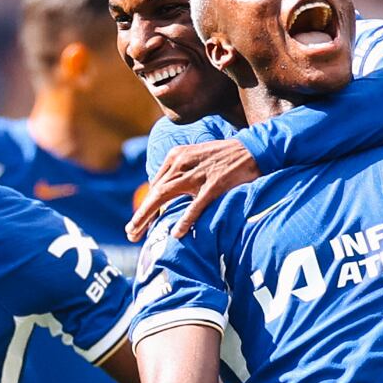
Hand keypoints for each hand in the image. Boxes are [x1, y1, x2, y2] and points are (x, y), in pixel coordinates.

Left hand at [126, 139, 257, 241]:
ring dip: (149, 216)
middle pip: (155, 191)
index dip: (146, 205)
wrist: (252, 149)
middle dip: (141, 213)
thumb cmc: (224, 157)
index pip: (155, 184)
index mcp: (176, 156)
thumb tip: (164, 192)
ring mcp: (198, 174)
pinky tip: (176, 233)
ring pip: (166, 196)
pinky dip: (185, 219)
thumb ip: (180, 172)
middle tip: (130, 233)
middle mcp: (182, 163)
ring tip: (139, 232)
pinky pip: (196, 205)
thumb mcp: (196, 157)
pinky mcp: (214, 184)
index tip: (138, 222)